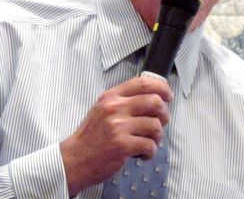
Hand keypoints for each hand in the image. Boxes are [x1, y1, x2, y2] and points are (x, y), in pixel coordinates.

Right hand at [60, 76, 173, 195]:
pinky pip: (149, 145)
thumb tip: (153, 97)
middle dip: (164, 115)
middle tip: (161, 123)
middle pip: (155, 102)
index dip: (161, 88)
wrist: (75, 159)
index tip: (168, 96)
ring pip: (155, 126)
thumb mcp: (102, 109)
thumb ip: (123, 101)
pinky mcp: (122, 145)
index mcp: (111, 97)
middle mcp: (115, 108)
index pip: (143, 83)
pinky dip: (150, 152)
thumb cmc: (92, 137)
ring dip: (157, 137)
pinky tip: (142, 154)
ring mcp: (118, 126)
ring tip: (149, 142)